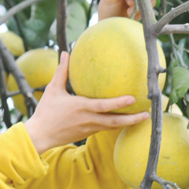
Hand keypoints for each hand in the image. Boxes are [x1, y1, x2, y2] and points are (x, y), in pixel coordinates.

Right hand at [26, 52, 149, 153]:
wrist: (40, 135)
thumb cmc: (46, 111)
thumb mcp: (53, 89)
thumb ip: (62, 71)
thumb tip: (67, 53)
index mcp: (81, 107)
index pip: (104, 106)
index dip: (119, 103)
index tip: (133, 98)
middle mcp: (88, 119)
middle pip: (115, 121)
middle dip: (133, 119)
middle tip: (148, 114)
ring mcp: (89, 128)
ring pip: (112, 126)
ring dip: (128, 123)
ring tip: (142, 118)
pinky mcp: (87, 133)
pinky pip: (105, 128)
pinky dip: (116, 124)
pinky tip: (124, 120)